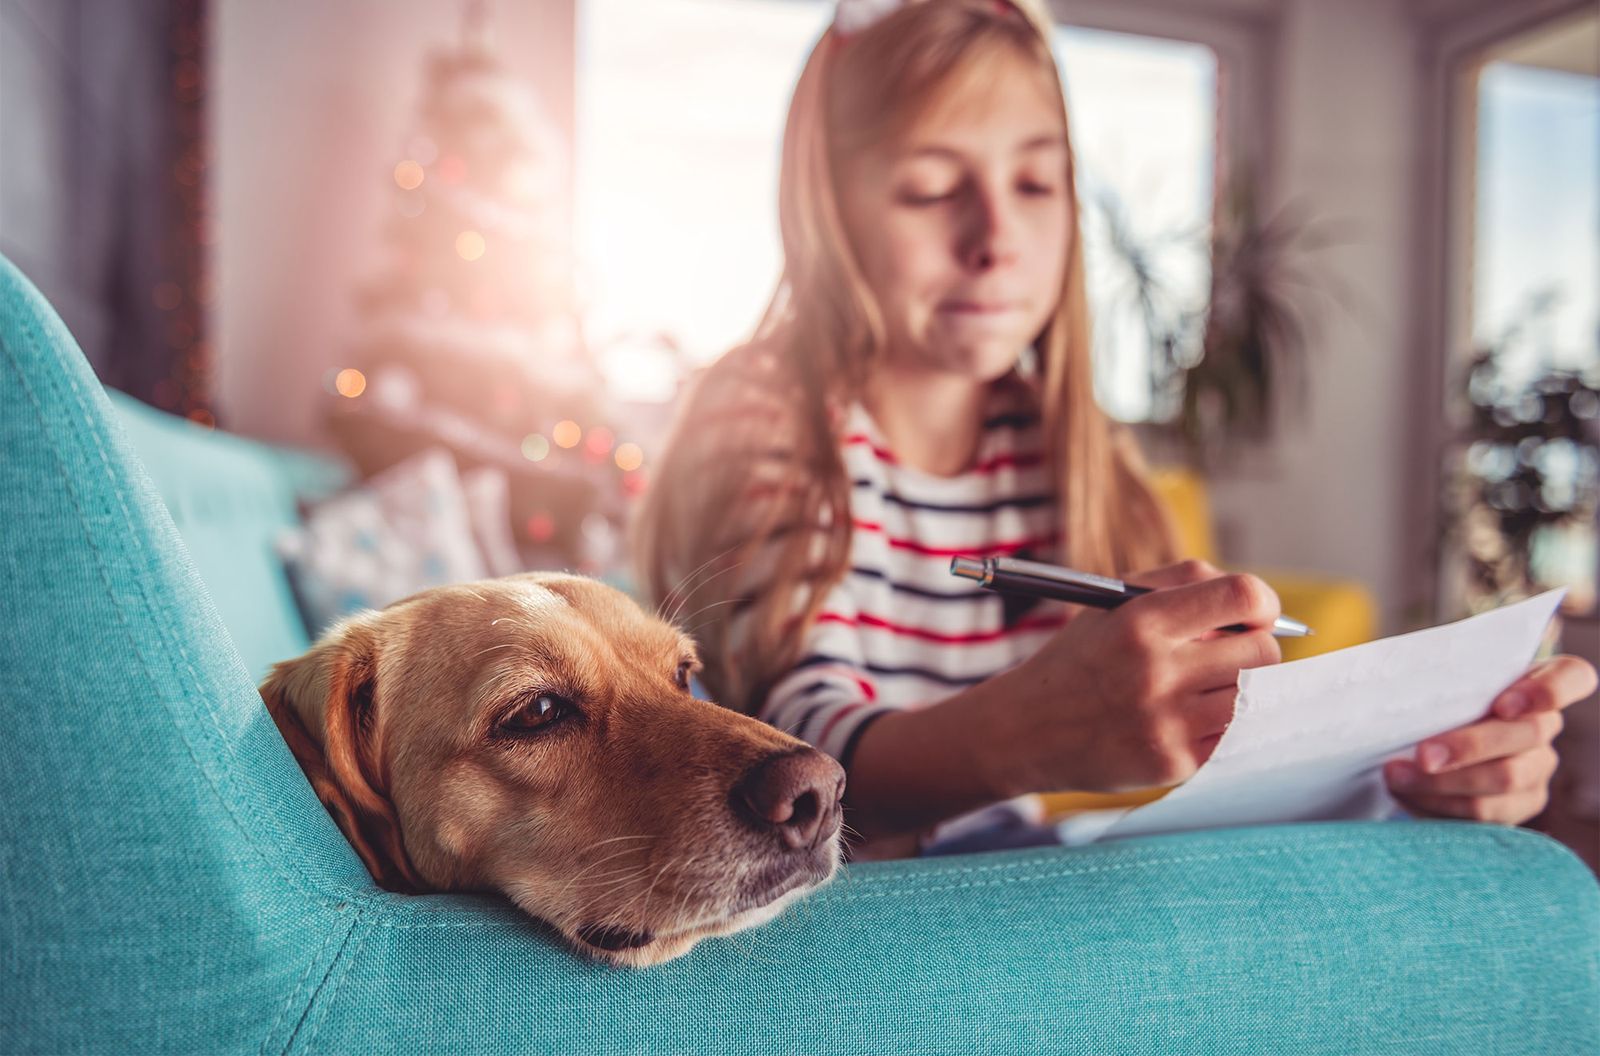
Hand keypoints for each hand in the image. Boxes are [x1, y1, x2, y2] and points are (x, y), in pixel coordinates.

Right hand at [991, 560, 1282, 796]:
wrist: (1025, 730)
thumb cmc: (1081, 658)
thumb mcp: (1114, 602)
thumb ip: (1183, 583)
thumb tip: (1258, 603)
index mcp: (1142, 621)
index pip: (1242, 596)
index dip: (1264, 602)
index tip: (1256, 613)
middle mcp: (1156, 672)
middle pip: (1262, 652)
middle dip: (1252, 647)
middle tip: (1224, 654)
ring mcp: (1167, 723)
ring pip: (1255, 697)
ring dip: (1238, 688)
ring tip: (1204, 686)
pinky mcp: (1174, 764)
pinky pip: (1234, 736)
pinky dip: (1222, 725)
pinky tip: (1188, 719)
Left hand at [1383, 654, 1597, 823]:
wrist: (1429, 740)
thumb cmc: (1435, 698)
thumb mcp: (1441, 680)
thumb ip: (1441, 678)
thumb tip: (1397, 682)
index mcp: (1537, 681)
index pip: (1571, 678)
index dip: (1547, 692)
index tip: (1503, 705)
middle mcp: (1545, 725)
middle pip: (1528, 736)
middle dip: (1469, 747)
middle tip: (1422, 755)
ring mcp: (1537, 768)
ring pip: (1506, 779)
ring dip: (1445, 783)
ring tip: (1397, 776)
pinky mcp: (1519, 805)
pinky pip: (1486, 814)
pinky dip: (1440, 805)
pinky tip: (1408, 794)